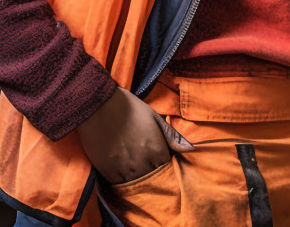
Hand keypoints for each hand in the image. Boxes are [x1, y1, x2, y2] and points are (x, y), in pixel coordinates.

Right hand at [76, 86, 193, 183]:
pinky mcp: (108, 171)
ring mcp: (124, 169)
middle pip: (154, 181)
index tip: (164, 169)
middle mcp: (142, 163)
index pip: (168, 171)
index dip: (167, 171)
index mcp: (156, 150)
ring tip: (139, 177)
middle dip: (155, 180)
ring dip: (140, 183)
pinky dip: (124, 183)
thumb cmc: (128, 108)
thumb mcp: (154, 117)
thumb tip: (191, 149)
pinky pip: (119, 185)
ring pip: (137, 186)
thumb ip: (172, 136)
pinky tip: (125, 177)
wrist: (98, 104)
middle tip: (153, 176)